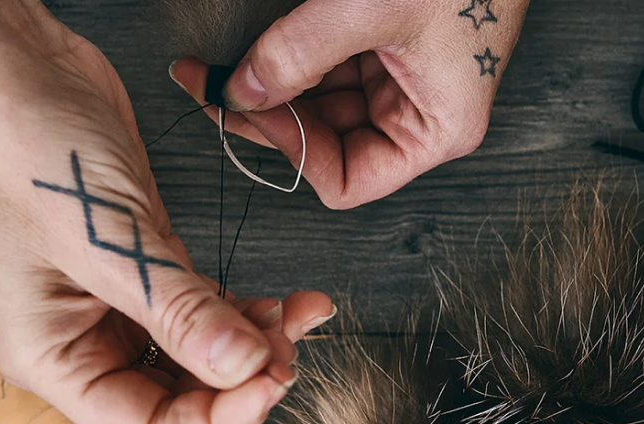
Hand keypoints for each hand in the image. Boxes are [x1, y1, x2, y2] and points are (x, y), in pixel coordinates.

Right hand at [0, 5, 335, 423]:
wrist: (15, 67)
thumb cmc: (23, 146)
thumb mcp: (105, 238)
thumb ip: (178, 311)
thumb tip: (245, 368)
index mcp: (52, 355)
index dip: (215, 420)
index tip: (271, 383)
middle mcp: (82, 340)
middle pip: (178, 398)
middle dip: (239, 382)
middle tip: (289, 350)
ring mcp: (117, 303)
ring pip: (197, 357)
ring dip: (251, 346)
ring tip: (295, 317)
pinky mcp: (146, 266)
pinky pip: (202, 310)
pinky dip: (242, 312)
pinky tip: (280, 301)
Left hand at [170, 0, 529, 208]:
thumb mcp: (369, 9)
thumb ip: (297, 54)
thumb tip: (239, 92)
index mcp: (437, 129)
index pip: (347, 180)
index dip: (293, 152)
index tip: (250, 112)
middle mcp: (419, 115)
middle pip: (326, 142)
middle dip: (270, 115)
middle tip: (212, 87)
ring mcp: (400, 81)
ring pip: (320, 105)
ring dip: (274, 87)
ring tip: (224, 65)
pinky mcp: (386, 48)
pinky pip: (328, 68)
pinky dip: (292, 59)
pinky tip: (261, 47)